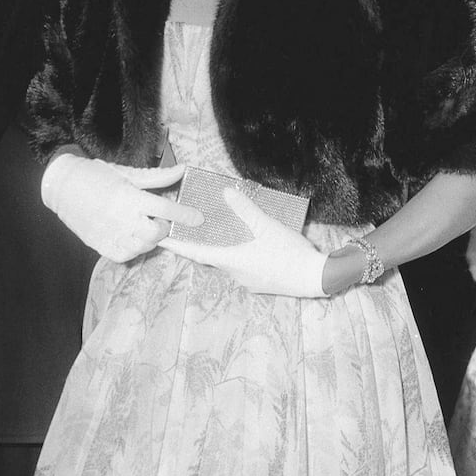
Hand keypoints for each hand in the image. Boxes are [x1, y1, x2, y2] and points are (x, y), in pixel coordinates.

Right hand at [41, 155, 198, 260]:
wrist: (62, 185)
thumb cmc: (97, 175)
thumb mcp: (127, 173)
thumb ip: (157, 177)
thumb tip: (184, 170)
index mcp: (128, 197)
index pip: (164, 208)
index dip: (184, 214)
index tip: (198, 218)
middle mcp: (120, 218)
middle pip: (155, 234)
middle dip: (164, 228)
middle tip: (159, 220)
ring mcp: (109, 234)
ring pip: (142, 247)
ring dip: (150, 239)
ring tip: (143, 227)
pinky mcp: (99, 245)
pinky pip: (124, 255)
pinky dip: (134, 249)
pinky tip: (132, 238)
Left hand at [166, 188, 327, 296]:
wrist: (315, 278)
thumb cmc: (290, 253)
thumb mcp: (268, 226)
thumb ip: (246, 209)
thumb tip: (226, 192)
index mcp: (232, 260)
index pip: (196, 252)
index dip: (177, 245)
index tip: (159, 239)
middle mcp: (235, 274)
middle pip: (212, 257)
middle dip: (202, 244)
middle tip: (193, 229)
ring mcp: (247, 281)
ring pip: (228, 262)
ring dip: (224, 250)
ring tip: (223, 233)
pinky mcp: (260, 284)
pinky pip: (243, 268)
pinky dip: (239, 256)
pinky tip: (250, 245)